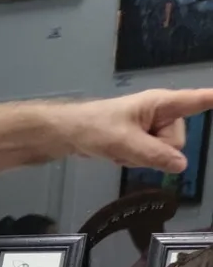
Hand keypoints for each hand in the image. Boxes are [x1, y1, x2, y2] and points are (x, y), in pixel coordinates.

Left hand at [70, 88, 212, 172]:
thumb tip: (182, 165)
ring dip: (142, 157)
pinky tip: (121, 153)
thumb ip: (153, 154)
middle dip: (154, 151)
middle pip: (177, 142)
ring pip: (165, 154)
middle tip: (129, 144)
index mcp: (161, 104)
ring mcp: (155, 127)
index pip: (197, 101)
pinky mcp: (146, 139)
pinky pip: (152, 157)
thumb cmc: (95, 128)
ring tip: (122, 147)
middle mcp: (163, 114)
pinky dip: (136, 159)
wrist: (71, 133)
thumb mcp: (123, 142)